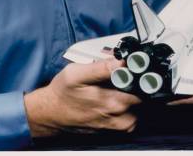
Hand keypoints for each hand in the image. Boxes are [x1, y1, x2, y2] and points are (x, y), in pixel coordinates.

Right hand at [24, 58, 140, 137]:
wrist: (51, 112)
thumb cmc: (62, 92)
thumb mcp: (76, 73)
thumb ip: (100, 68)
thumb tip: (120, 62)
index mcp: (110, 101)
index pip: (140, 91)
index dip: (141, 77)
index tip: (137, 69)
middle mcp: (114, 116)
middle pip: (140, 102)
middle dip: (136, 87)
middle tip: (126, 76)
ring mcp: (112, 125)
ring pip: (136, 115)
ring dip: (133, 103)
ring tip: (123, 91)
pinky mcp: (108, 130)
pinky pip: (127, 124)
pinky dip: (127, 114)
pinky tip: (118, 103)